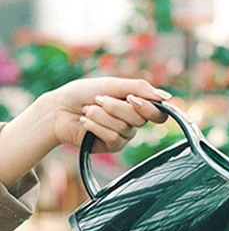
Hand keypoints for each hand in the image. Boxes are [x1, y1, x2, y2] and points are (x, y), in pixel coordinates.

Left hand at [52, 77, 170, 152]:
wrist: (58, 109)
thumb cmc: (83, 94)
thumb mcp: (112, 84)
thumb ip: (140, 88)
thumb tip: (167, 97)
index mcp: (136, 105)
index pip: (158, 113)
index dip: (148, 108)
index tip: (131, 99)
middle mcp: (133, 121)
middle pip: (139, 119)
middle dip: (115, 107)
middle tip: (98, 99)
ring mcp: (124, 135)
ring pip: (123, 128)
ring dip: (101, 116)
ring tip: (87, 110)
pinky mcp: (112, 146)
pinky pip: (113, 137)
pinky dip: (96, 127)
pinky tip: (85, 122)